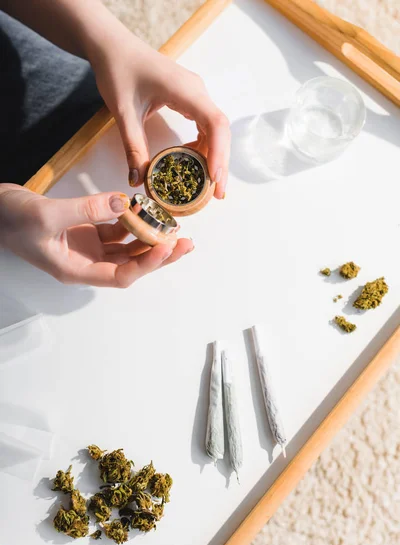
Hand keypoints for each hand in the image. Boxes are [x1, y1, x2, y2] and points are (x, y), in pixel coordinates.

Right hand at [0, 184, 192, 286]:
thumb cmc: (10, 221)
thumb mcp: (47, 215)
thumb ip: (86, 209)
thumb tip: (123, 204)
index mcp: (77, 270)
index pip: (121, 275)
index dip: (146, 264)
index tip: (166, 246)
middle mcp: (87, 263)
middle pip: (132, 264)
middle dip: (159, 254)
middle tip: (186, 242)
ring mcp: (89, 247)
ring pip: (128, 246)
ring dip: (149, 236)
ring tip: (173, 224)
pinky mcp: (88, 231)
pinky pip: (117, 228)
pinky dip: (132, 219)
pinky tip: (145, 209)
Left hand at [88, 32, 230, 198]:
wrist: (113, 47)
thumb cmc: (118, 71)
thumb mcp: (123, 113)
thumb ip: (133, 147)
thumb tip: (137, 180)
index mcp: (185, 90)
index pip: (214, 123)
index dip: (219, 153)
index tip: (215, 180)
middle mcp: (197, 92)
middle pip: (220, 131)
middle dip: (221, 163)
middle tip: (216, 194)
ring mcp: (195, 95)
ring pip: (215, 130)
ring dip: (213, 157)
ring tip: (206, 185)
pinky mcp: (189, 100)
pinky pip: (204, 126)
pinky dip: (202, 147)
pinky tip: (191, 162)